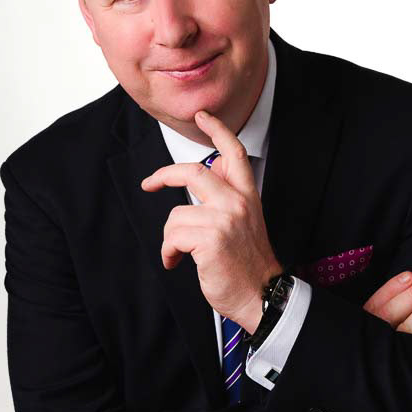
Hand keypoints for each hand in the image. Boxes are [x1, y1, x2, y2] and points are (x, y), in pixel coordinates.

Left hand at [140, 110, 281, 332]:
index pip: (234, 153)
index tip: (202, 116)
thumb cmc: (248, 263)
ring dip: (171, 238)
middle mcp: (237, 202)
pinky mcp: (210, 239)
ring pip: (176, 214)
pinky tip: (177, 262)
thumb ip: (228, 194)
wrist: (262, 295)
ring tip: (179, 253)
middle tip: (150, 183)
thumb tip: (210, 168)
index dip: (217, 130)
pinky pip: (172, 237)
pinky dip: (169, 253)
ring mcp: (224, 220)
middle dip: (164, 176)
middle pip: (193, 172)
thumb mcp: (245, 221)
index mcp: (248, 195)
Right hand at [325, 270, 411, 411]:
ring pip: (394, 329)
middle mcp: (356, 350)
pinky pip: (398, 355)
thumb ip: (368, 352)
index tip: (410, 275)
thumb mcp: (353, 374)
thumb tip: (402, 327)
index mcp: (352, 344)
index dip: (393, 292)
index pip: (373, 310)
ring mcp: (362, 363)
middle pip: (387, 316)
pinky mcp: (370, 381)